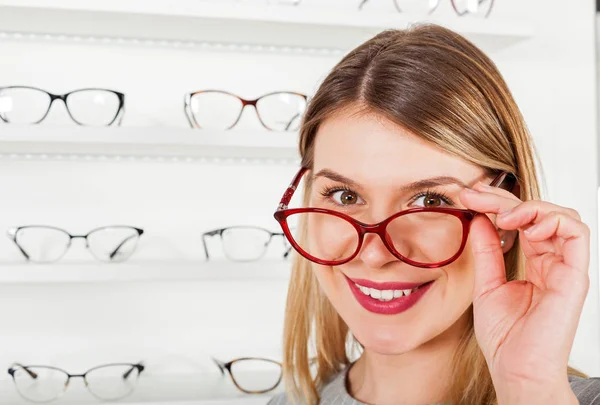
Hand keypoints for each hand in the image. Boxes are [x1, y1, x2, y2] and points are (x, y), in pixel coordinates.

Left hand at [459, 180, 589, 403]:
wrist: (515, 368)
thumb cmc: (505, 336)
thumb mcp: (486, 284)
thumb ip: (486, 251)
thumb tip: (479, 219)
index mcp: (534, 263)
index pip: (521, 222)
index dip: (496, 204)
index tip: (468, 196)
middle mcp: (552, 262)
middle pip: (538, 214)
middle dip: (504, 199)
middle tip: (475, 194)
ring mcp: (565, 267)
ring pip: (562, 216)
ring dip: (530, 206)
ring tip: (503, 217)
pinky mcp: (575, 275)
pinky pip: (577, 233)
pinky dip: (552, 220)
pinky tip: (525, 227)